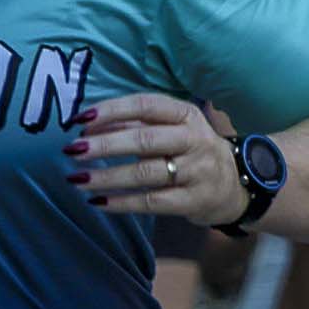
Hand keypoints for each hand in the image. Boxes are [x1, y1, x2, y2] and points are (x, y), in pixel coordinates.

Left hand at [62, 93, 243, 223]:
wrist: (235, 186)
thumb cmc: (192, 152)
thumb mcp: (174, 130)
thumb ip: (136, 125)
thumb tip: (90, 127)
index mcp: (187, 116)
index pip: (147, 105)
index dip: (113, 110)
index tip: (81, 119)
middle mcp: (195, 140)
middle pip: (145, 139)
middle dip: (105, 145)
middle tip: (73, 150)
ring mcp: (197, 171)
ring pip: (146, 173)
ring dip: (106, 177)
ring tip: (76, 179)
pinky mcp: (194, 200)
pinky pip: (152, 202)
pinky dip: (122, 203)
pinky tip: (98, 202)